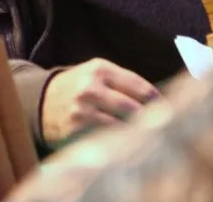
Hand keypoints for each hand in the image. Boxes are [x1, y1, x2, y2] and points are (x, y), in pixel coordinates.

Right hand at [41, 59, 158, 145]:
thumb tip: (158, 100)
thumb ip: (123, 82)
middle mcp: (91, 87)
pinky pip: (108, 139)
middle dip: (151, 120)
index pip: (140, 87)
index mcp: (100, 68)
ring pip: (123, 127)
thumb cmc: (78, 87)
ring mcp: (83, 109)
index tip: (170, 110)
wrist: (42, 100)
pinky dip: (120, 143)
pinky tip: (125, 143)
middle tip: (163, 127)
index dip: (157, 101)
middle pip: (134, 108)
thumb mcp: (96, 74)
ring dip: (137, 134)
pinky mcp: (77, 129)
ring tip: (146, 137)